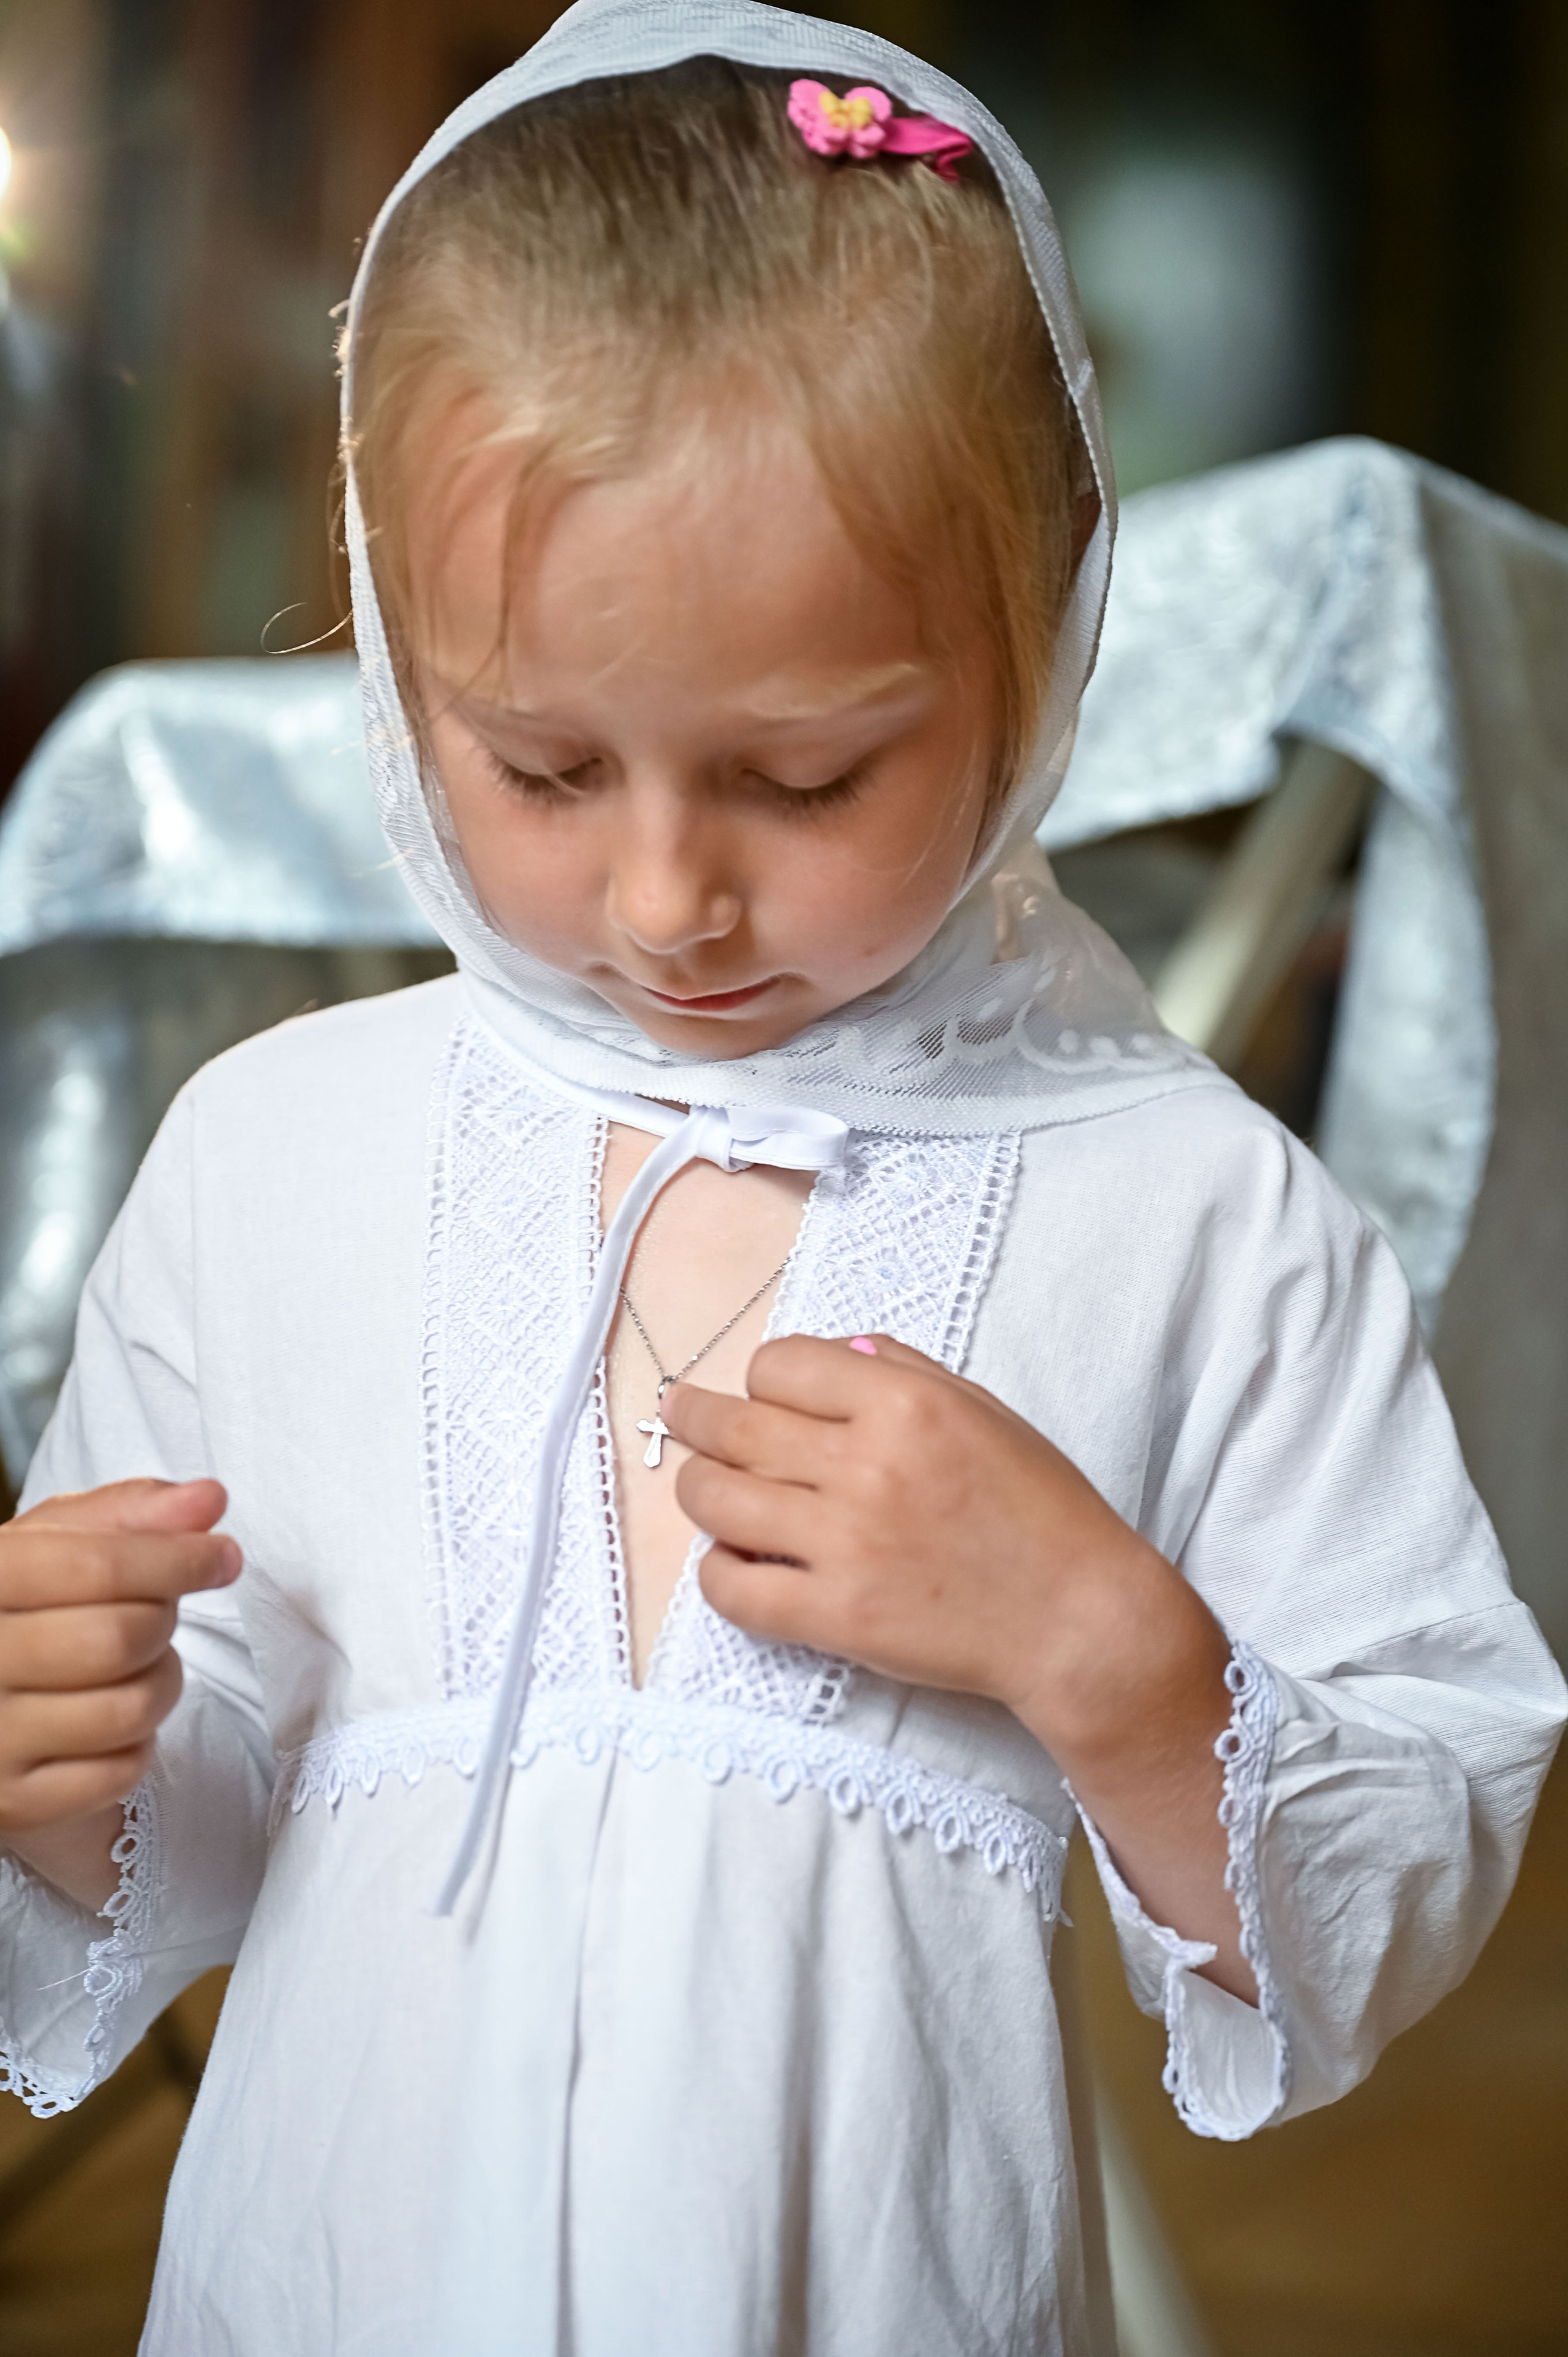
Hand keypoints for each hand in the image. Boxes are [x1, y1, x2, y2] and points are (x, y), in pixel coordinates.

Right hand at [0, 1479, 239, 1909]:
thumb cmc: (28, 1605)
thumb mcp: (57, 1543)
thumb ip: (131, 1513)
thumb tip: (209, 1497)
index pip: (96, 1565)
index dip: (176, 1557)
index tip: (224, 1555)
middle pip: (119, 1638)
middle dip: (162, 1622)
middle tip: (159, 1614)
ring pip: (129, 1708)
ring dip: (160, 1682)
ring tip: (136, 1666)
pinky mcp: (15, 1804)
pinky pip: (120, 1771)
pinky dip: (137, 1744)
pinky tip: (111, 1721)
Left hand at [665, 1337, 1254, 1997]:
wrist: (1078, 1620)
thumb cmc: (1041, 1512)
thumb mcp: (986, 1412)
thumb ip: (907, 1372)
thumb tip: (837, 1355)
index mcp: (906, 1405)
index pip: (780, 1365)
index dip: (764, 1377)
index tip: (766, 1394)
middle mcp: (865, 1466)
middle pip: (732, 1426)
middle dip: (693, 1416)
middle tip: (679, 1415)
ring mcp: (844, 1545)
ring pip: (715, 1500)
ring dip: (697, 1489)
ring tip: (702, 1488)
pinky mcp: (835, 1617)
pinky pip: (732, 1589)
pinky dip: (718, 1572)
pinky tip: (732, 1562)